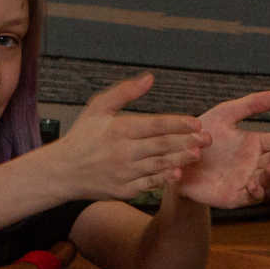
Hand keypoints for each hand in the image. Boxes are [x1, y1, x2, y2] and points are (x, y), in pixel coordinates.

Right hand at [50, 75, 203, 200]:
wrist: (62, 171)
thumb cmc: (83, 136)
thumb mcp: (98, 108)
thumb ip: (124, 93)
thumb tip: (150, 78)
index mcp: (119, 130)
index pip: (154, 125)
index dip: (177, 124)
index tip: (196, 122)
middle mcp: (122, 152)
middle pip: (161, 146)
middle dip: (186, 142)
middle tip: (207, 139)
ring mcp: (123, 173)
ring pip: (158, 165)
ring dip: (180, 160)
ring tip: (198, 154)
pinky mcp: (123, 190)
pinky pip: (148, 184)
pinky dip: (163, 180)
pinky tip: (178, 174)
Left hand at [173, 90, 269, 208]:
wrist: (174, 159)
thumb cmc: (199, 136)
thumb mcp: (224, 115)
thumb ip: (249, 105)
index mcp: (254, 144)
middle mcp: (253, 164)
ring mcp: (245, 181)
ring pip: (265, 181)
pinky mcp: (233, 197)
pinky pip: (248, 198)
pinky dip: (255, 193)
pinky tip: (254, 185)